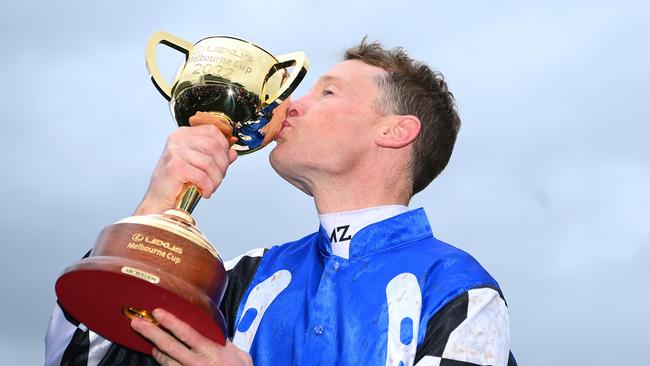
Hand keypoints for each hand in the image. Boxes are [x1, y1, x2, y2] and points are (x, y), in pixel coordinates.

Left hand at [131, 308, 252, 365]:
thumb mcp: (240, 355)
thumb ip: (226, 342)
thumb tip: (216, 331)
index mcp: (211, 352)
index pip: (187, 333)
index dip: (170, 322)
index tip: (158, 312)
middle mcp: (197, 363)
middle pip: (168, 346)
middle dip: (150, 333)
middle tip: (137, 323)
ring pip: (165, 360)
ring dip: (156, 349)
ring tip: (150, 340)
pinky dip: (164, 362)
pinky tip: (161, 356)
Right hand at [135, 113, 237, 214]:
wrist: (159, 198)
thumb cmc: (178, 181)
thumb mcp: (199, 164)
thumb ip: (216, 156)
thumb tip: (233, 153)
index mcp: (184, 133)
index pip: (213, 131)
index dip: (224, 147)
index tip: (224, 161)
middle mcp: (178, 139)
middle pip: (214, 146)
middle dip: (222, 166)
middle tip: (218, 178)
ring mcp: (175, 152)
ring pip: (210, 163)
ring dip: (216, 179)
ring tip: (210, 187)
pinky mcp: (175, 167)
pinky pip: (202, 176)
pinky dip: (207, 186)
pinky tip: (204, 192)